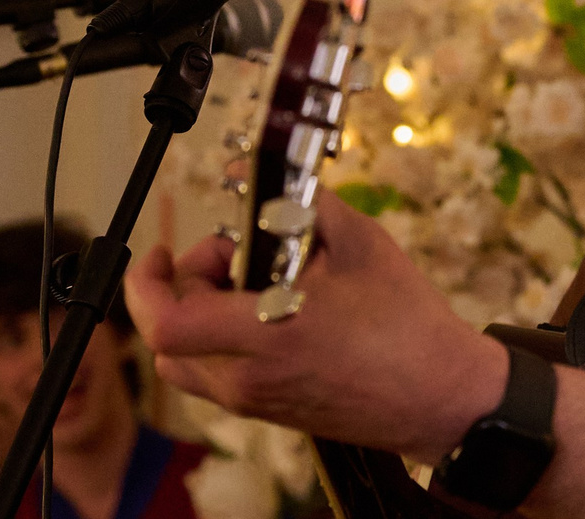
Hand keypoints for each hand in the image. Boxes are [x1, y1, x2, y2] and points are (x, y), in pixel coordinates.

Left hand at [125, 196, 507, 463]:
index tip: (159, 252)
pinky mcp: (266, 411)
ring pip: (185, 360)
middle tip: (234, 255)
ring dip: (198, 315)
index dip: (146, 285)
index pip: (168, 323)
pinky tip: (266, 313)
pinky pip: (214, 375)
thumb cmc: (406, 325)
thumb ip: (303, 203)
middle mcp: (249, 378)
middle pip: (168, 335)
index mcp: (268, 336)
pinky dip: (218, 341)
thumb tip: (254, 173)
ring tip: (248, 285)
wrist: (438, 395)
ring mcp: (254, 401)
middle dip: (187, 283)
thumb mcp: (361, 244)